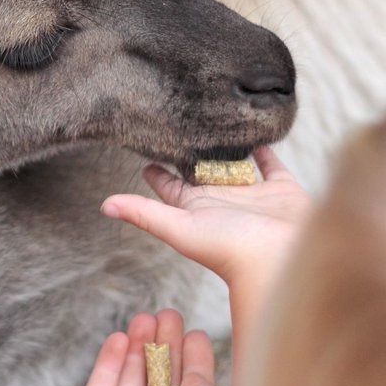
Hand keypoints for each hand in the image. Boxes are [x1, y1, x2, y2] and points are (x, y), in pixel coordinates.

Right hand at [35, 310, 219, 385]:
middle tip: (167, 314)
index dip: (198, 361)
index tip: (195, 332)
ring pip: (134, 379)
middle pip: (165, 382)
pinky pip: (104, 385)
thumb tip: (199, 371)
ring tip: (143, 317)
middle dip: (168, 346)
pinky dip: (112, 361)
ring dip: (141, 347)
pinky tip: (119, 338)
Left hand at [100, 146, 312, 289]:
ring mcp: (253, 196)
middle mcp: (223, 201)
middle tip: (179, 125)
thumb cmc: (229, 250)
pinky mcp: (282, 191)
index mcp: (196, 208)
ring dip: (228, 150)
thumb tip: (104, 205)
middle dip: (191, 152)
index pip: (170, 186)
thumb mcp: (180, 228)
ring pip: (237, 167)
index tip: (146, 151)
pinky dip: (265, 152)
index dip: (158, 171)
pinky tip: (258, 134)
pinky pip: (272, 166)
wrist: (281, 261)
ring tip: (217, 124)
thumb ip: (145, 214)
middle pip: (202, 172)